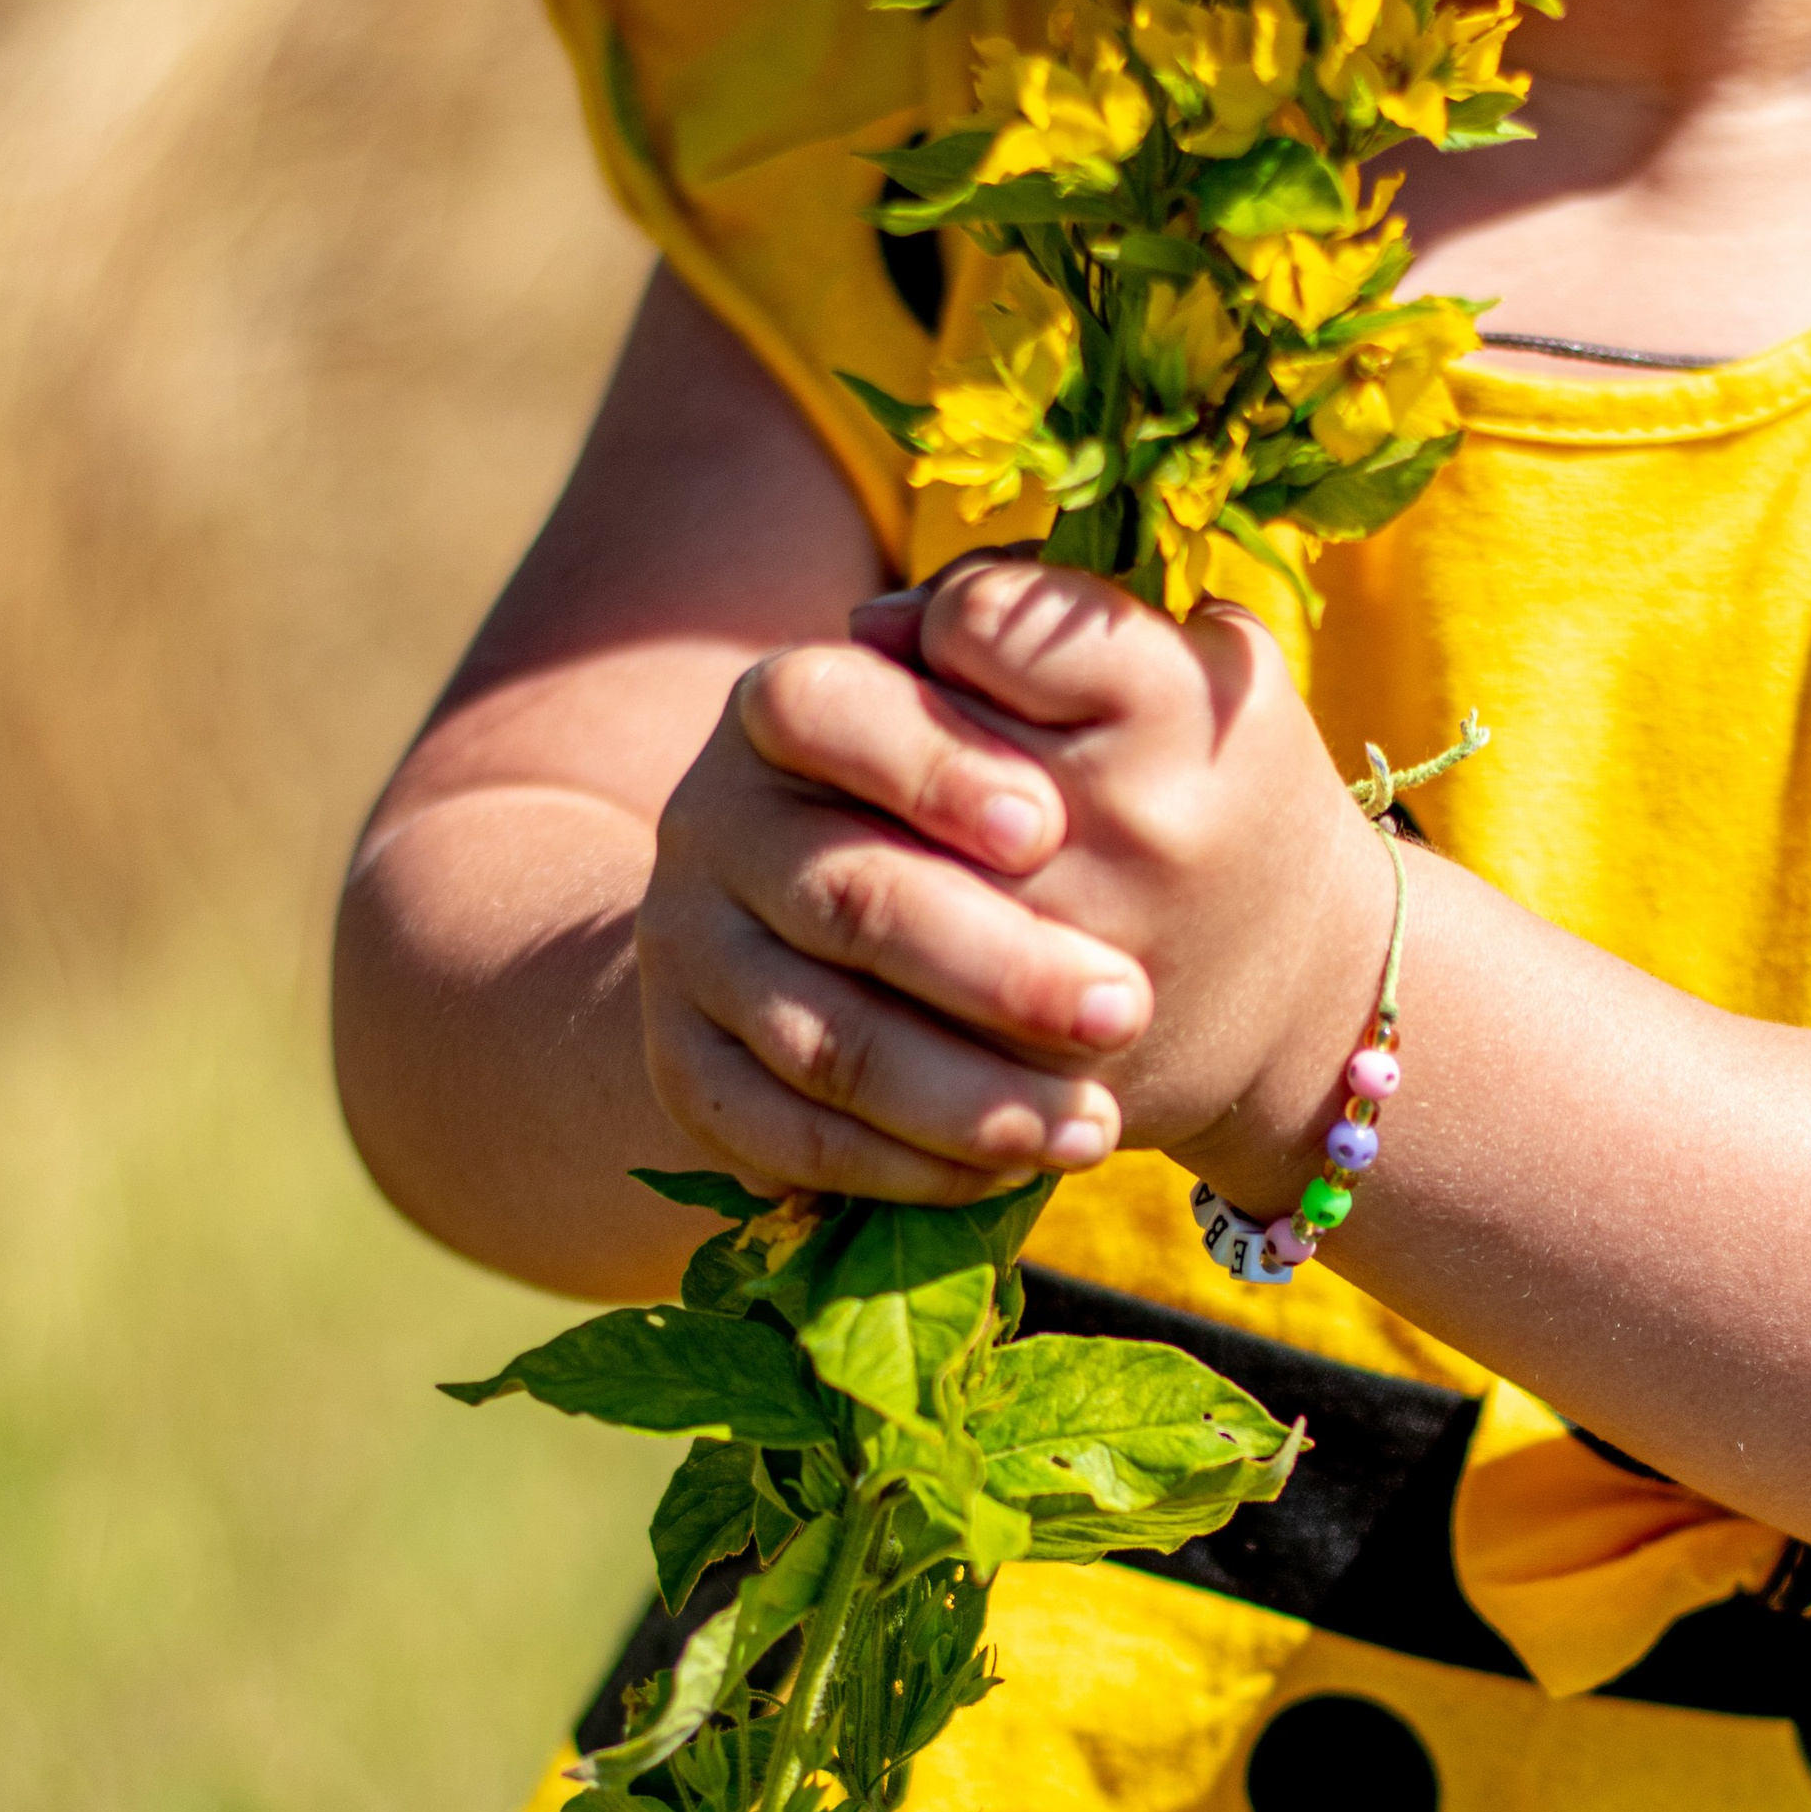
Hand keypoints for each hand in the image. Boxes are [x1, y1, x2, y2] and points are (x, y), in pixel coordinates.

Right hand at [641, 554, 1389, 1208]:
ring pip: (822, 1038)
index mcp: (789, 710)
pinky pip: (783, 1137)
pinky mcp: (687, 1071)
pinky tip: (1006, 1175)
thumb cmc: (1007, 819)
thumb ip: (1048, 661)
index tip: (1044, 826)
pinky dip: (898, 1167)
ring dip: (964, 1095)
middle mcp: (715, 823)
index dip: (928, 764)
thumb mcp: (1040, 718)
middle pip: (843, 894)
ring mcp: (689, 951)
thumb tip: (1039, 635)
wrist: (886, 937)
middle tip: (1123, 1008)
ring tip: (1094, 1127)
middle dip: (992, 964)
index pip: (823, 707)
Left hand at [857, 557, 1395, 1212]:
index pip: (979, 620)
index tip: (973, 649)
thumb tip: (876, 627)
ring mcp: (1075, 941)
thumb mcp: (1205, 668)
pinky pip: (893, 968)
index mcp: (1180, 708)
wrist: (1316, 1005)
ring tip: (941, 825)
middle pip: (918, 725)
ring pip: (884, 845)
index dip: (956, 619)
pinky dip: (889, 930)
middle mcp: (1128, 822)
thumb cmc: (1235, 802)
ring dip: (885, 824)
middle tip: (942, 739)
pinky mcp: (1033, 1034)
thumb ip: (1058, 612)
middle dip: (907, 721)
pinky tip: (934, 912)